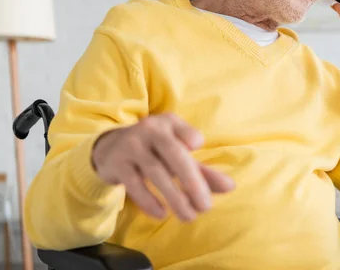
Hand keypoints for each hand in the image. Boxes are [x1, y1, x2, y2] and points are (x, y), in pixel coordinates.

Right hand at [91, 113, 234, 221]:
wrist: (108, 148)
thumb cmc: (153, 150)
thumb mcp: (176, 152)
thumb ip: (202, 170)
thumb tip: (230, 187)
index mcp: (168, 124)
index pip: (186, 133)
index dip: (192, 139)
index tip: (197, 149)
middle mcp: (149, 130)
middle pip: (174, 154)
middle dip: (192, 182)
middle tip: (206, 207)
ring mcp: (131, 146)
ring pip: (156, 172)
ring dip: (174, 197)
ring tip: (189, 216)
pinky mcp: (117, 163)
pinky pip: (134, 184)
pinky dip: (149, 201)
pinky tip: (161, 214)